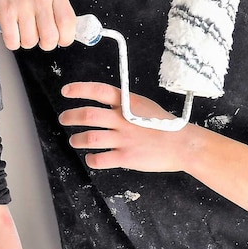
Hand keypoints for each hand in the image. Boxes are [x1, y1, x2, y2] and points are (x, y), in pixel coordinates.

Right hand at [0, 0, 76, 50]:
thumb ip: (58, 8)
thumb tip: (66, 33)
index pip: (69, 23)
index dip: (65, 38)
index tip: (59, 38)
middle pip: (50, 38)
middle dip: (45, 44)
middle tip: (39, 38)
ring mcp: (22, 5)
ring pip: (30, 42)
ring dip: (26, 42)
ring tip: (22, 31)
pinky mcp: (5, 11)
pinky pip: (12, 41)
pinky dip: (12, 42)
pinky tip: (11, 32)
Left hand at [59, 81, 192, 172]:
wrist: (184, 145)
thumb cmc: (165, 125)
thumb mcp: (145, 106)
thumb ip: (125, 105)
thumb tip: (105, 105)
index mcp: (129, 103)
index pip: (99, 91)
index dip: (79, 89)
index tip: (66, 91)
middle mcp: (124, 119)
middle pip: (88, 115)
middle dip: (70, 116)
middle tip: (63, 118)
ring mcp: (124, 138)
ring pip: (90, 138)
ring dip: (77, 139)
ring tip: (74, 140)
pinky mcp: (126, 157)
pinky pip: (100, 159)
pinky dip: (91, 159)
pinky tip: (91, 158)